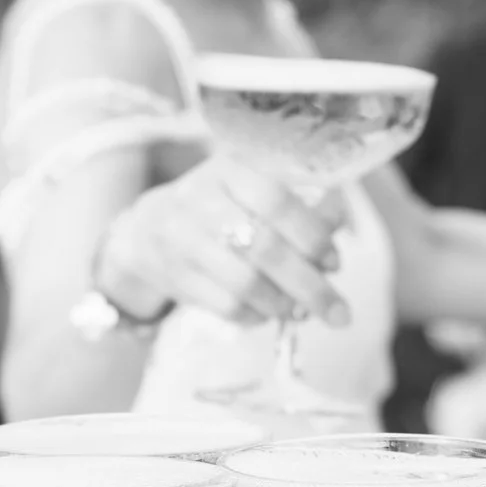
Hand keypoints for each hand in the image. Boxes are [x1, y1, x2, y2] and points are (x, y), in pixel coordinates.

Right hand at [98, 158, 350, 330]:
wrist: (147, 229)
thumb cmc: (218, 207)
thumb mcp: (251, 190)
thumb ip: (298, 209)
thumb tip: (336, 240)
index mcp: (229, 170)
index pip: (278, 202)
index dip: (313, 236)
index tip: (334, 263)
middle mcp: (201, 201)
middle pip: (266, 249)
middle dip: (310, 287)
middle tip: (339, 313)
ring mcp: (183, 240)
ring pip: (245, 285)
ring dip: (283, 305)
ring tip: (298, 311)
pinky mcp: (174, 276)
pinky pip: (225, 307)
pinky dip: (255, 316)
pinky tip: (266, 312)